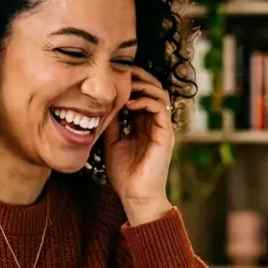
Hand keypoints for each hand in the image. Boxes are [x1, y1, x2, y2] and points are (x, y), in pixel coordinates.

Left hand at [104, 67, 174, 224]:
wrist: (135, 196)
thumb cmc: (124, 174)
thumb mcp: (112, 142)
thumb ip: (112, 123)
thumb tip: (102, 104)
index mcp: (144, 123)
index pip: (143, 93)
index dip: (132, 80)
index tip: (114, 74)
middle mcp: (156, 123)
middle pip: (154, 88)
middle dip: (139, 77)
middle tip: (120, 71)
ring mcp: (162, 128)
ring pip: (160, 94)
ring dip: (143, 86)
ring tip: (126, 85)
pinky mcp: (166, 135)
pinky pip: (160, 109)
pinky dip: (145, 101)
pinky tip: (129, 104)